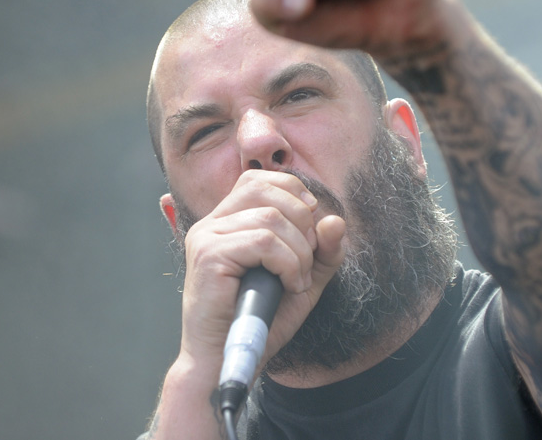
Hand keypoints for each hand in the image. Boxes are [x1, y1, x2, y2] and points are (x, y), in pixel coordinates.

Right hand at [177, 169, 344, 373]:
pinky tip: (288, 287)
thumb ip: (322, 252)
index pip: (259, 178)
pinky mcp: (209, 256)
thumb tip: (335, 220)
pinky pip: (263, 241)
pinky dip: (288, 264)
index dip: (293, 194)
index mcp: (226, 221)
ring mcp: (206, 237)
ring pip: (271, 217)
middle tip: (305, 261)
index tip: (309, 232)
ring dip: (298, 251)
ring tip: (295, 281)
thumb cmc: (259, 322)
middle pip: (267, 189)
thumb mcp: (302, 281)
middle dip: (302, 222)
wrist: (226, 363)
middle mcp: (211, 223)